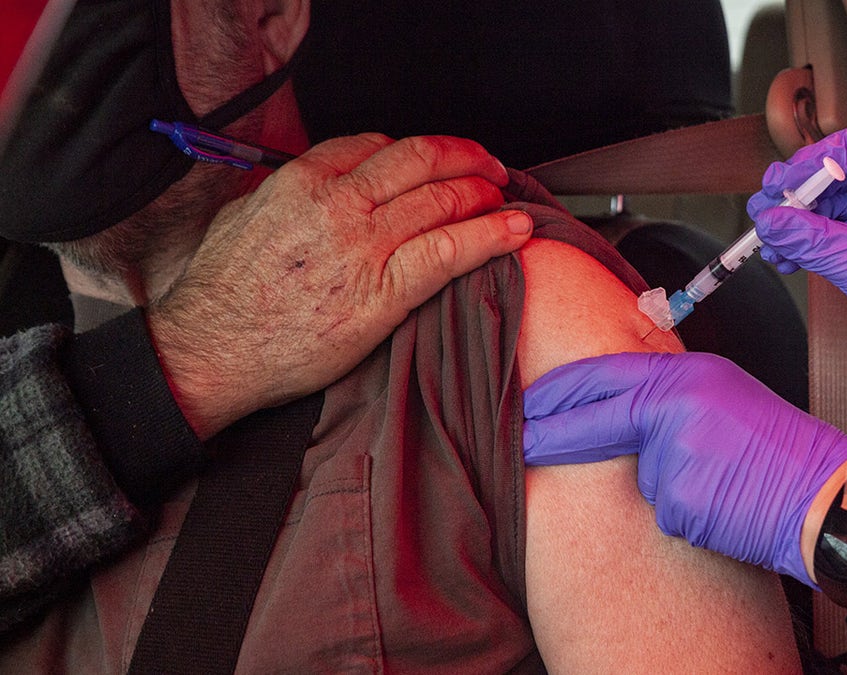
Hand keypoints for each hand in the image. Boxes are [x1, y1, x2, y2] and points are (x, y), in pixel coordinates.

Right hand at [149, 134, 531, 438]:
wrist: (211, 352)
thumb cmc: (222, 296)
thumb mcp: (243, 219)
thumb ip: (284, 196)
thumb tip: (309, 191)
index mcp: (302, 181)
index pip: (377, 146)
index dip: (419, 151)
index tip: (436, 159)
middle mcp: (339, 204)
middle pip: (420, 160)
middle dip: (464, 157)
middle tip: (488, 166)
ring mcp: (365, 246)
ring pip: (442, 200)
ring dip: (484, 192)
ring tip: (506, 196)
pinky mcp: (385, 293)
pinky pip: (450, 250)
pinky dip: (491, 235)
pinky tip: (516, 230)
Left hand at [523, 351, 846, 585]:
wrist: (828, 497)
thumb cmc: (784, 450)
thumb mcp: (726, 396)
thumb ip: (673, 396)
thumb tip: (618, 407)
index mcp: (690, 374)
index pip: (607, 375)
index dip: (562, 391)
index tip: (531, 401)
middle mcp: (677, 406)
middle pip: (597, 420)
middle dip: (553, 433)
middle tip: (524, 440)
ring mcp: (676, 455)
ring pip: (639, 476)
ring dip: (665, 484)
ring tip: (721, 480)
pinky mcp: (680, 501)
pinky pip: (664, 510)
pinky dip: (686, 513)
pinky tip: (724, 504)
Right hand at [747, 124, 846, 430]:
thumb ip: (820, 244)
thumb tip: (774, 221)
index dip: (820, 160)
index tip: (786, 183)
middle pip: (845, 173)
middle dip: (801, 191)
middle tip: (768, 206)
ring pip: (834, 204)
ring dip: (798, 221)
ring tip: (770, 238)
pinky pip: (834, 233)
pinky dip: (807, 243)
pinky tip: (786, 255)